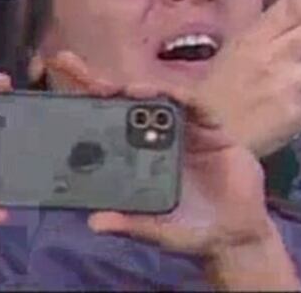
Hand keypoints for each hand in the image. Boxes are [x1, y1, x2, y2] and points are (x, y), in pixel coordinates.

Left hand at [34, 53, 283, 260]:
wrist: (238, 232)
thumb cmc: (193, 233)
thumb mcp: (158, 233)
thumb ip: (131, 225)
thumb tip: (94, 223)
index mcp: (137, 164)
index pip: (106, 132)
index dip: (86, 112)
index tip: (61, 98)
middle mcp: (157, 144)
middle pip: (128, 108)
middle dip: (104, 86)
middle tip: (75, 67)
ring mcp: (186, 135)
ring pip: (161, 103)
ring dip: (144, 92)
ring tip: (127, 88)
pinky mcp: (214, 133)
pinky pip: (199, 109)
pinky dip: (185, 99)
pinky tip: (170, 96)